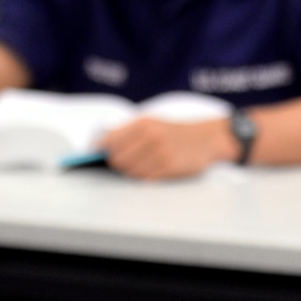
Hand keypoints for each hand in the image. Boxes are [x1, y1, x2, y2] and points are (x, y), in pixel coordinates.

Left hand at [100, 116, 234, 180]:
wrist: (206, 139)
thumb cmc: (175, 131)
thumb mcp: (152, 122)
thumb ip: (128, 131)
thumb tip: (102, 143)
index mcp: (144, 123)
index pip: (111, 139)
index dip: (100, 149)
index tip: (94, 154)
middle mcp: (151, 137)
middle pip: (118, 157)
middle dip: (114, 163)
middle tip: (117, 164)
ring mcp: (160, 153)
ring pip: (130, 171)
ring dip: (128, 172)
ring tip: (133, 168)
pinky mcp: (169, 168)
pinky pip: (145, 178)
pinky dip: (142, 177)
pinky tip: (146, 172)